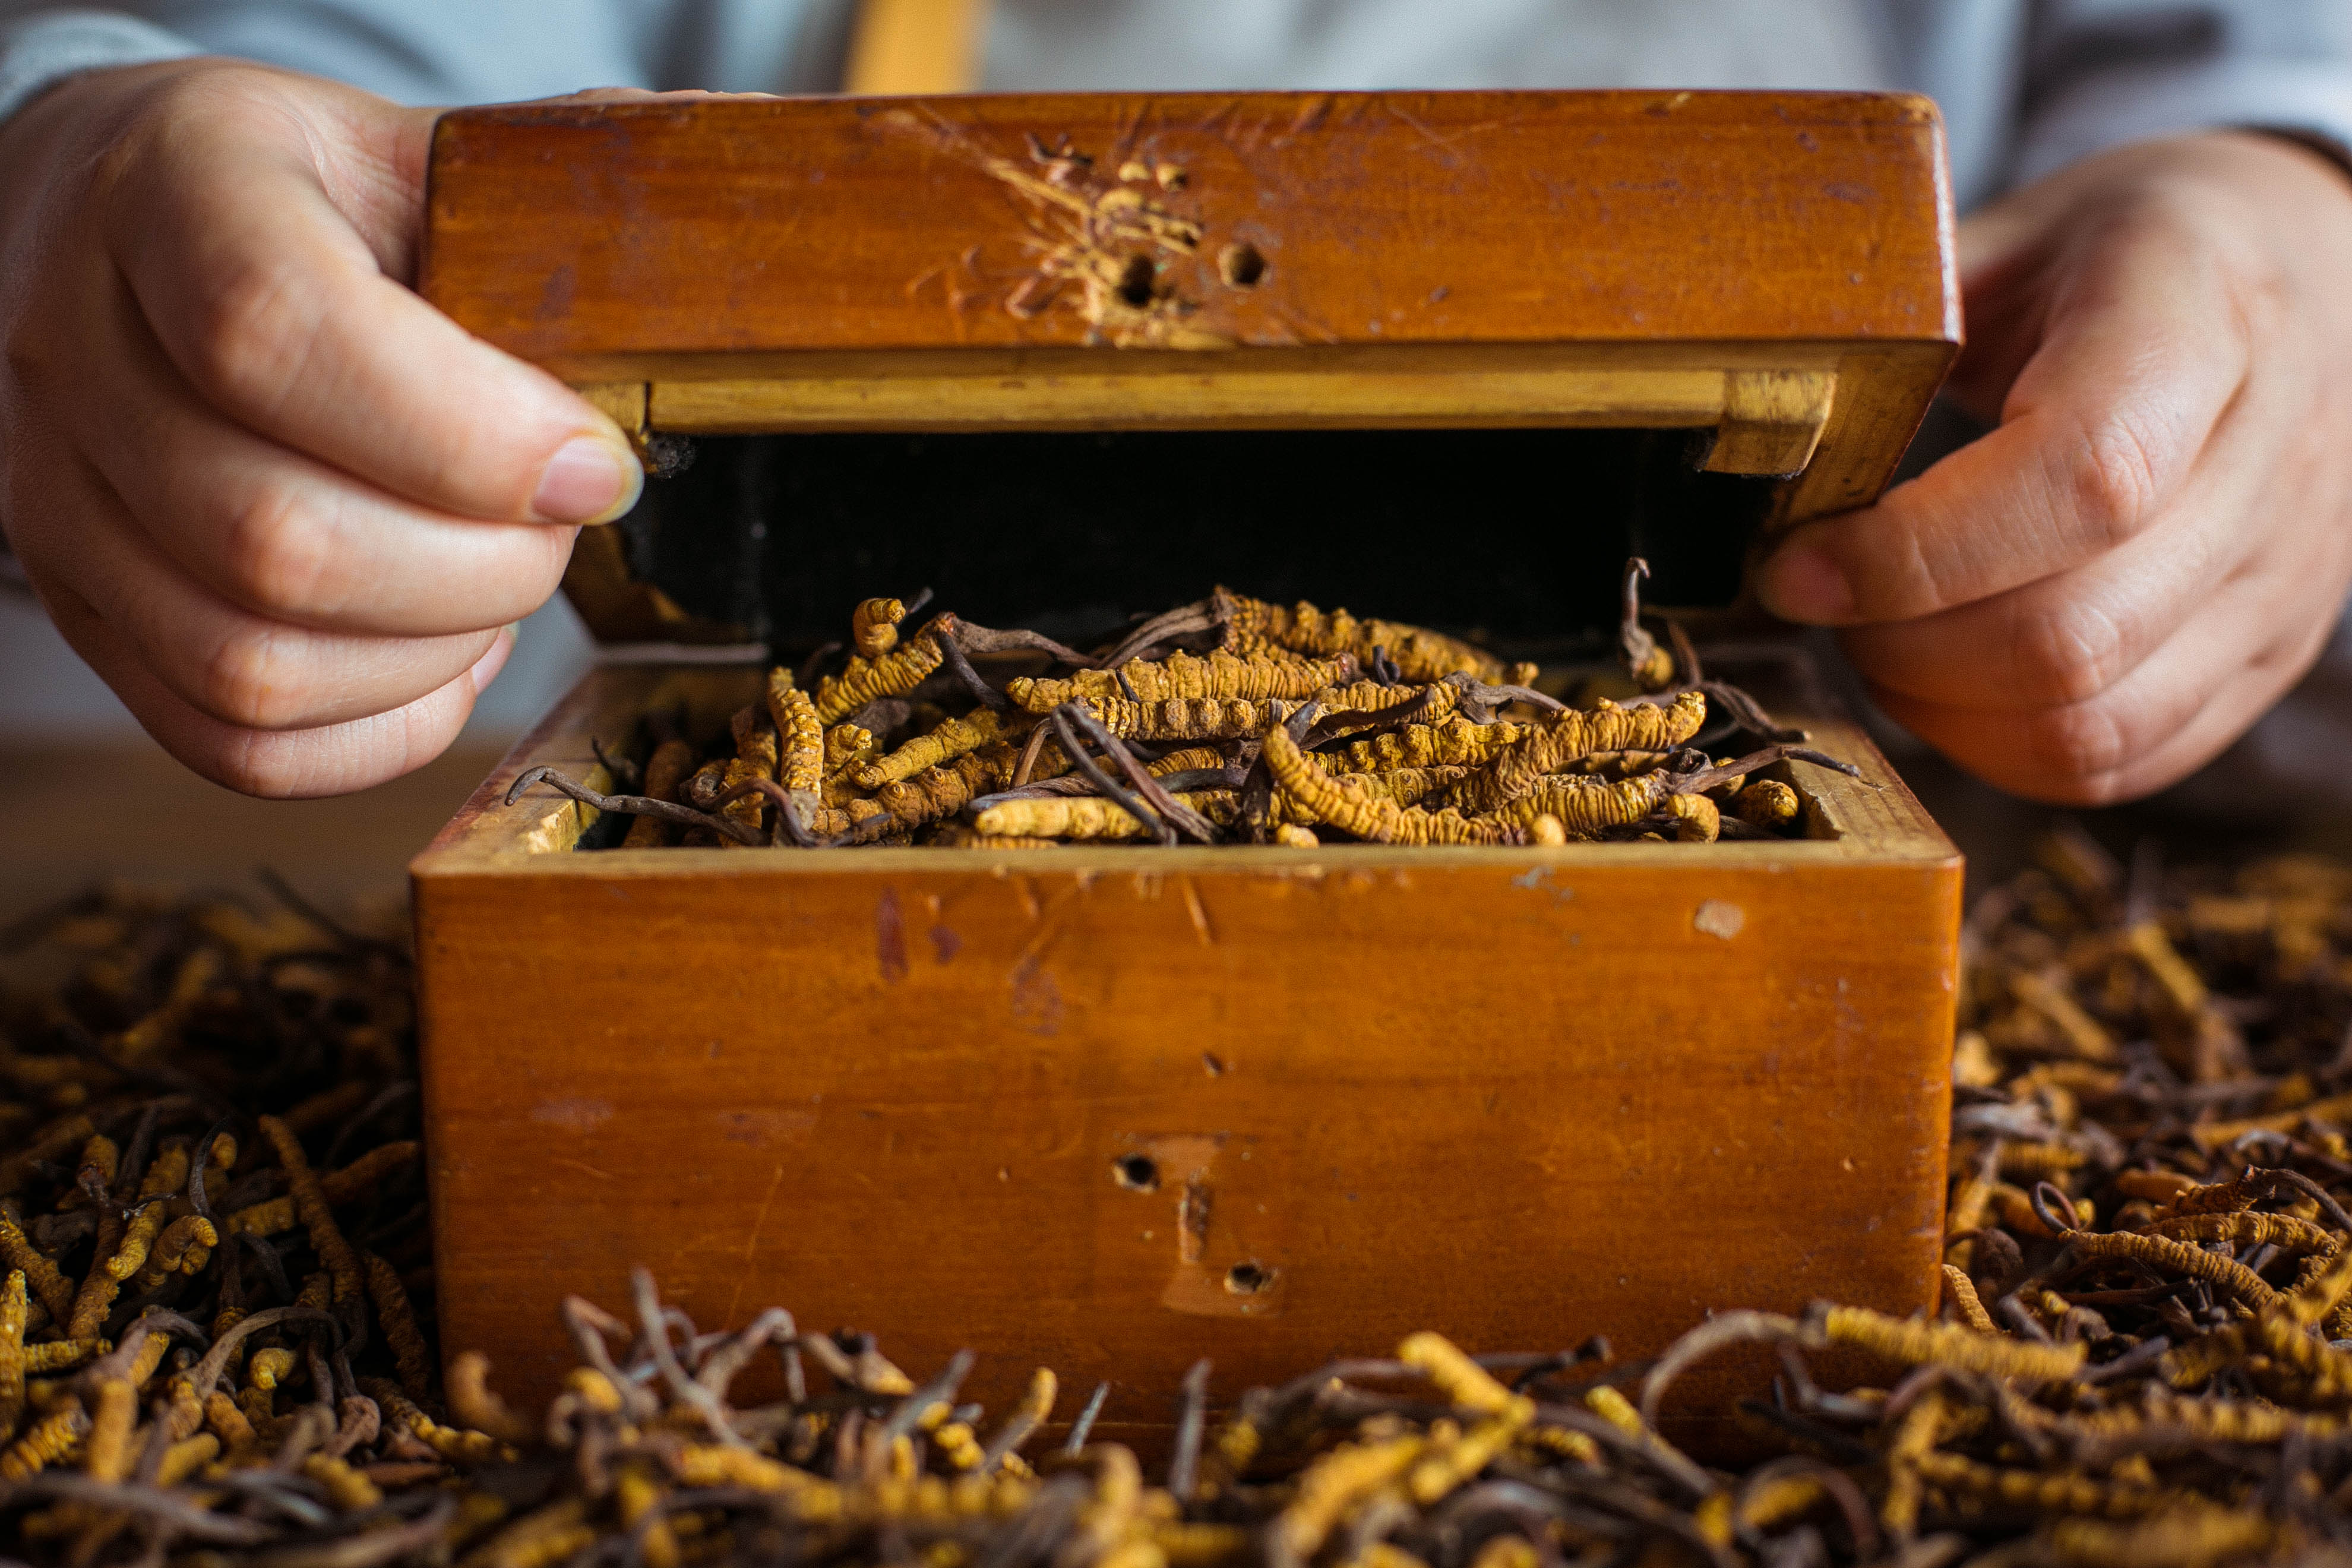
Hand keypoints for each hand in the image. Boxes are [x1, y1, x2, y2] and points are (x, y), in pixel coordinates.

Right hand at [0, 60, 641, 796]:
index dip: (471, 433)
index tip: (595, 462)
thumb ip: (551, 209)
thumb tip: (729, 227)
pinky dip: (379, 730)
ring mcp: (56, 500)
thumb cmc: (318, 203)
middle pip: (275, 538)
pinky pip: (236, 741)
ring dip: (437, 654)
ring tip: (502, 581)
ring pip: (254, 663)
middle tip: (560, 525)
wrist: (126, 224)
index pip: (277, 330)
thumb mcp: (422, 159)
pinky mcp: (88, 611)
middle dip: (481, 567)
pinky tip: (442, 655)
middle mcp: (74, 349)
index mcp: (174, 193)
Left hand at [1755, 131, 2351, 804]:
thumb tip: (1757, 419)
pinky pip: (2124, 758)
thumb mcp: (2011, 235)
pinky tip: (1941, 683)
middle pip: (2076, 636)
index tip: (1794, 562)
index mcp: (2200, 322)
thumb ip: (1899, 326)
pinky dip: (2002, 747)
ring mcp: (2286, 576)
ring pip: (2094, 723)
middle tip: (1819, 598)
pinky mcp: (2269, 655)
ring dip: (1941, 709)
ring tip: (1874, 640)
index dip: (1912, 554)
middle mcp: (2271, 463)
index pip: (2080, 481)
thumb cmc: (2123, 257)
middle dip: (1902, 649)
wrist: (2300, 269)